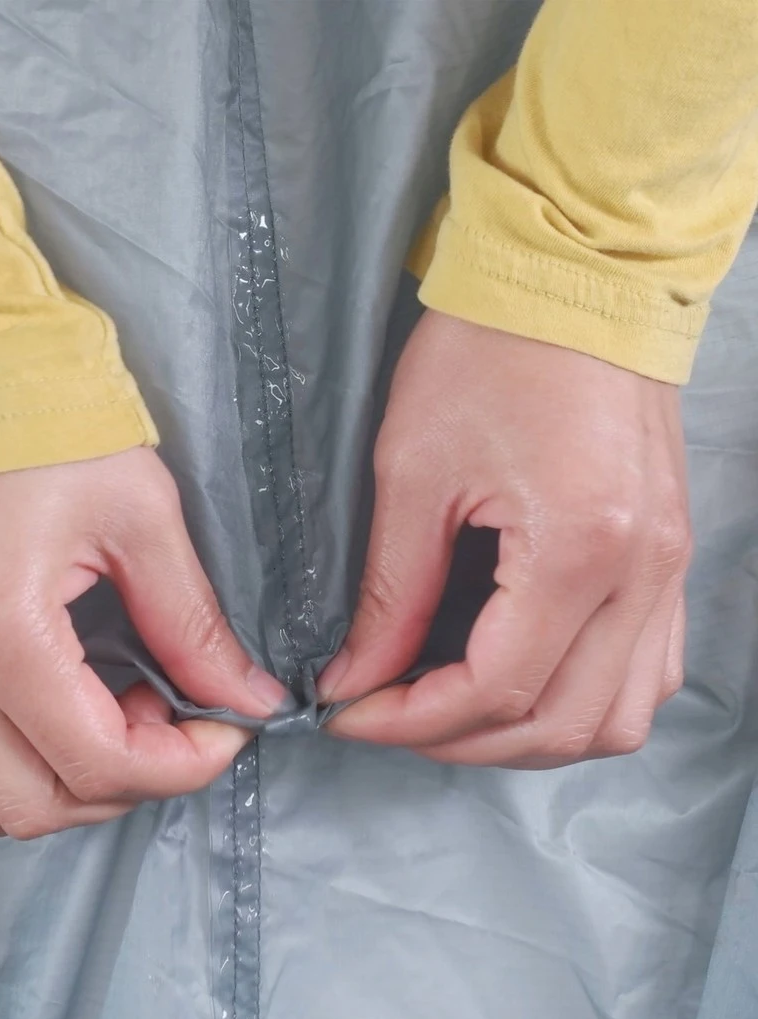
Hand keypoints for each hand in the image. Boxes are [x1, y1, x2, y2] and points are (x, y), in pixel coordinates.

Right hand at [0, 448, 285, 838]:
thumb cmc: (46, 422)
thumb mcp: (140, 516)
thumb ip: (192, 623)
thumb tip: (244, 697)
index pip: (97, 762)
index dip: (180, 767)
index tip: (221, 731)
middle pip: (34, 804)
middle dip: (124, 781)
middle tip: (165, 716)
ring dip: (53, 785)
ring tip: (102, 715)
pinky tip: (31, 721)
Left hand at [318, 311, 689, 768]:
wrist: (570, 276)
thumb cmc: (485, 352)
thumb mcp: (413, 472)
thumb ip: (394, 592)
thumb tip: (360, 676)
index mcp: (581, 548)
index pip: (497, 690)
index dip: (411, 721)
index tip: (348, 713)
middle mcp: (645, 574)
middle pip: (562, 725)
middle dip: (462, 741)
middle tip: (388, 718)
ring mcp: (670, 568)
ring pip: (616, 716)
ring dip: (528, 734)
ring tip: (450, 713)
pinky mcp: (668, 554)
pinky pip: (646, 670)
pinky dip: (581, 697)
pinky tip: (522, 677)